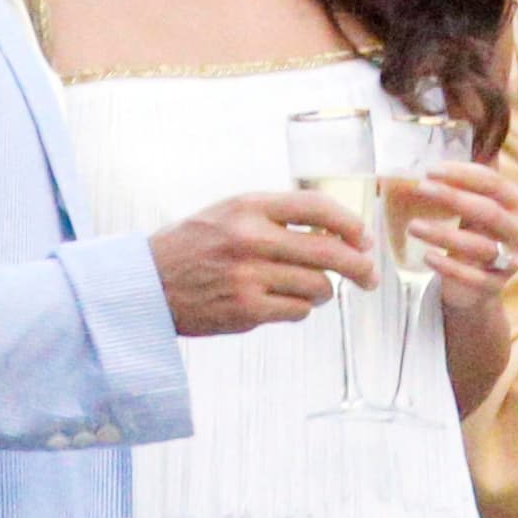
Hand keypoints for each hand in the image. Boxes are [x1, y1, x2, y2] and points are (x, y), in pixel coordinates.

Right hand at [150, 191, 377, 336]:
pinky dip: (298, 309)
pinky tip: (280, 302)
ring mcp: (249, 276)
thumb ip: (275, 216)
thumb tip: (334, 232)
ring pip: (318, 286)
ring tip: (304, 288)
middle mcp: (250, 238)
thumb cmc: (192, 246)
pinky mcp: (247, 310)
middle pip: (329, 251)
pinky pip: (298, 311)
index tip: (364, 238)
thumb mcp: (229, 212)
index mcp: (248, 206)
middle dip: (359, 266)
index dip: (350, 223)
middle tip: (369, 276)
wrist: (148, 283)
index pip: (317, 206)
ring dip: (321, 290)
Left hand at [405, 162, 517, 313]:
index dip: (463, 174)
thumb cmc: (473, 235)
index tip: (430, 170)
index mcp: (517, 204)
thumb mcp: (471, 207)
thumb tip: (434, 151)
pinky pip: (474, 277)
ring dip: (443, 234)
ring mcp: (511, 261)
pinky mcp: (496, 286)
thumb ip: (463, 183)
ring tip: (412, 226)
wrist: (477, 286)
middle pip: (489, 211)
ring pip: (480, 246)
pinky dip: (449, 267)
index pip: (494, 183)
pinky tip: (426, 257)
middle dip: (453, 198)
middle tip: (420, 188)